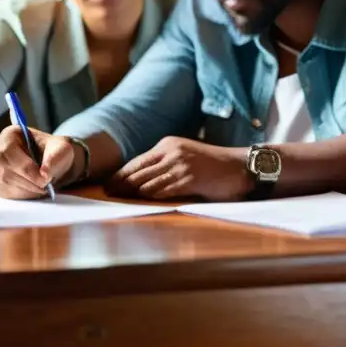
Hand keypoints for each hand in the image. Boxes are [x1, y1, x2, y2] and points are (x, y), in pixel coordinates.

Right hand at [0, 125, 74, 199]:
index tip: (44, 178)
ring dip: (29, 189)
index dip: (25, 166)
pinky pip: (10, 194)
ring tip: (44, 185)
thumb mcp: (61, 147)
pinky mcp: (0, 186)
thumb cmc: (53, 151)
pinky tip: (36, 188)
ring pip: (8, 184)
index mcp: (9, 136)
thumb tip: (45, 174)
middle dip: (30, 181)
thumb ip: (56, 156)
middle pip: (6, 170)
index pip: (7, 150)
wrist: (49, 163)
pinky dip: (26, 195)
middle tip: (47, 185)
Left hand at [106, 137, 249, 200]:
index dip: (121, 174)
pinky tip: (140, 202)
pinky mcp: (188, 179)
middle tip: (107, 193)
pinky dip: (150, 197)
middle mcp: (171, 152)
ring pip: (147, 182)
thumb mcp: (184, 155)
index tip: (108, 184)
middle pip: (138, 171)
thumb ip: (165, 163)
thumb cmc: (212, 164)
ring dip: (132, 193)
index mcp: (168, 144)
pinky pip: (162, 190)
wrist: (239, 166)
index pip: (137, 161)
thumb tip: (140, 180)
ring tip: (119, 199)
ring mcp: (180, 165)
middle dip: (121, 184)